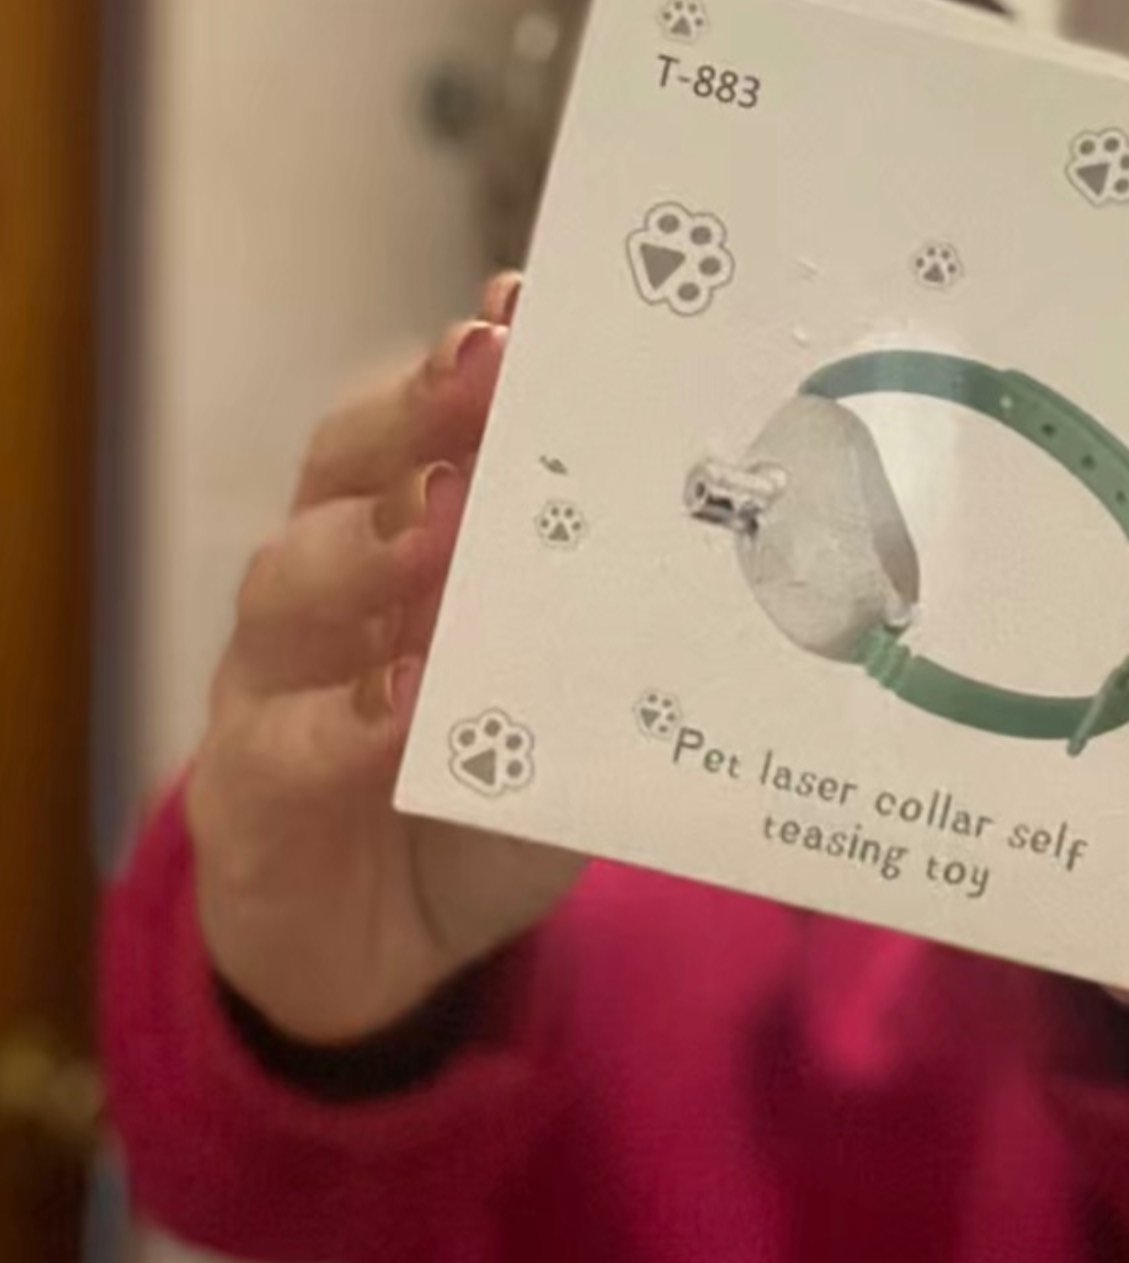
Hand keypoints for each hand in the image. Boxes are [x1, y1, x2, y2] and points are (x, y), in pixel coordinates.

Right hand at [187, 277, 579, 1043]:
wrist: (382, 954)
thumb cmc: (486, 791)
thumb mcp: (574, 705)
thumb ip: (620, 630)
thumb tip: (751, 553)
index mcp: (402, 533)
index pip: (420, 418)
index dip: (463, 361)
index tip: (527, 308)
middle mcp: (326, 585)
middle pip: (345, 466)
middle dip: (417, 414)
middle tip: (487, 379)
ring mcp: (271, 684)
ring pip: (291, 582)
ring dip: (370, 545)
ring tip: (446, 522)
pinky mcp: (243, 796)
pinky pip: (279, 743)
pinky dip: (339, 718)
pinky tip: (401, 700)